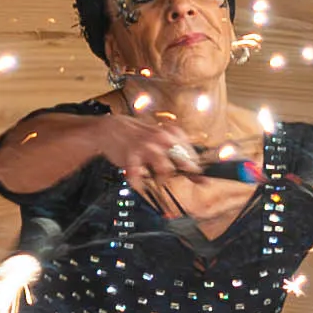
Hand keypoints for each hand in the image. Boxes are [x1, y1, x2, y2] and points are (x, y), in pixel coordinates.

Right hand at [90, 92, 217, 194]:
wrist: (109, 128)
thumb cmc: (136, 135)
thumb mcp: (158, 138)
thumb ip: (175, 151)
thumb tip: (196, 169)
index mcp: (170, 133)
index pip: (191, 152)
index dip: (197, 167)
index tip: (202, 178)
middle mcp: (161, 139)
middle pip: (183, 160)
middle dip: (188, 173)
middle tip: (188, 181)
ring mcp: (146, 147)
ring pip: (165, 169)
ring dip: (163, 179)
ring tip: (158, 179)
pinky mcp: (131, 156)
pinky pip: (139, 176)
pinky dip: (139, 183)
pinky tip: (138, 181)